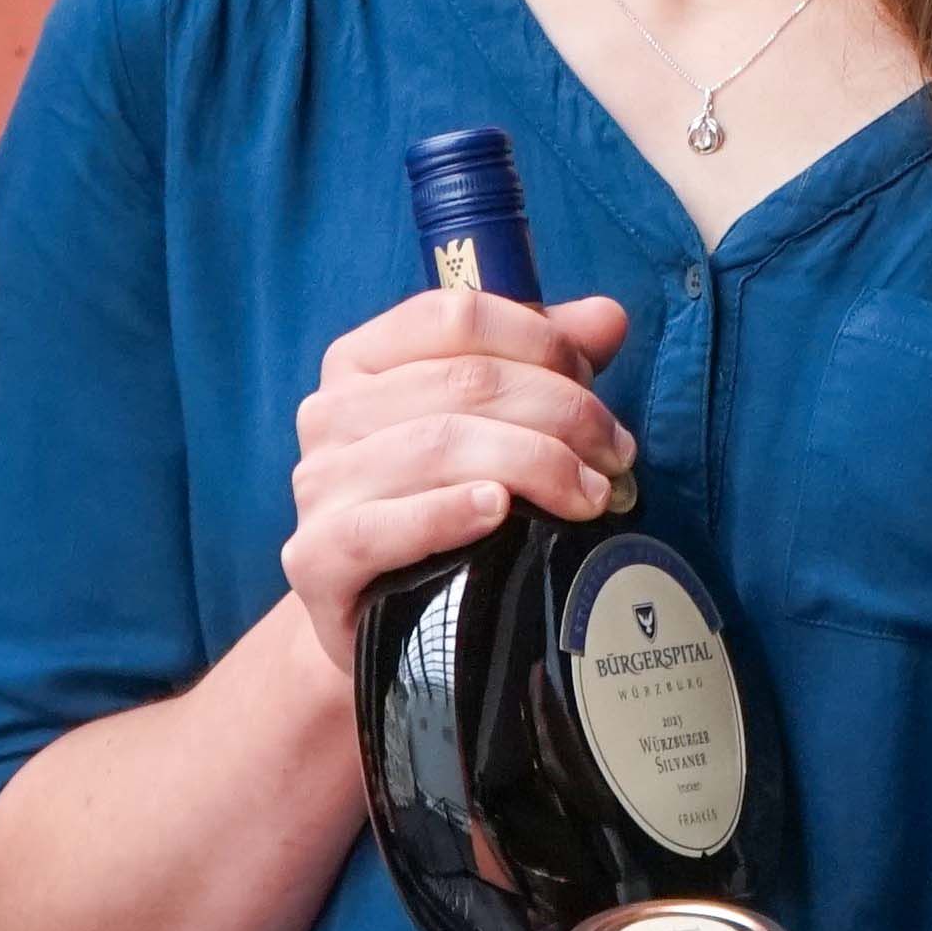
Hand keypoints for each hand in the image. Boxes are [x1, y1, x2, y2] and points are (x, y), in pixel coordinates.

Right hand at [283, 286, 638, 650]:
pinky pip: (381, 526)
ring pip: (438, 444)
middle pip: (463, 382)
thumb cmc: (440, 503)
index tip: (596, 384)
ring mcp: (318, 483)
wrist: (381, 615)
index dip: (541, 342)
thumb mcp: (488, 422)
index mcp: (363, 358)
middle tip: (615, 454)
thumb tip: (607, 318)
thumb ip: (542, 362)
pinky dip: (447, 513)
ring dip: (534, 463)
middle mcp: (330, 411)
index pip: (456, 315)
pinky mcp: (315, 557)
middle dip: (560, 412)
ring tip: (590, 495)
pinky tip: (498, 512)